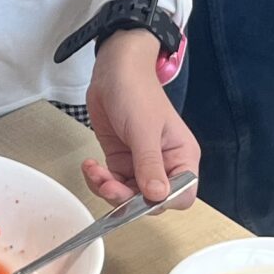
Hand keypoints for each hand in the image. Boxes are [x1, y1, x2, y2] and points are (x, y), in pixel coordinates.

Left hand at [82, 31, 198, 207]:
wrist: (113, 71)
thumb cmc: (137, 91)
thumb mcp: (144, 129)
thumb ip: (150, 164)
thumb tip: (157, 196)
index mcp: (182, 156)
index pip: (182, 195)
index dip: (163, 202)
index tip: (141, 197)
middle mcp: (164, 164)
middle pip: (151, 201)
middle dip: (128, 198)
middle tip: (108, 185)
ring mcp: (140, 164)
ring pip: (128, 196)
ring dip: (108, 190)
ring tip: (96, 172)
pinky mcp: (121, 161)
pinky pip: (111, 183)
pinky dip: (98, 181)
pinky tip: (91, 166)